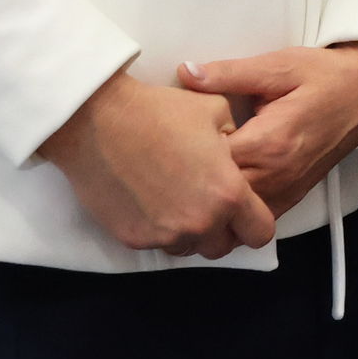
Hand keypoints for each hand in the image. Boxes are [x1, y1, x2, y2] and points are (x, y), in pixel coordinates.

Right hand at [37, 71, 275, 257]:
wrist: (97, 121)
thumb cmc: (159, 111)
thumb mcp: (216, 111)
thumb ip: (236, 138)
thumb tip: (232, 153)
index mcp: (227, 193)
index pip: (260, 231)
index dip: (255, 220)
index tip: (245, 209)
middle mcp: (200, 223)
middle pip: (224, 246)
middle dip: (222, 229)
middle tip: (208, 202)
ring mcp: (165, 235)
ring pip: (190, 248)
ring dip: (190, 232)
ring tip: (178, 199)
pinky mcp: (133, 238)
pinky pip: (158, 242)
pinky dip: (159, 228)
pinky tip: (150, 199)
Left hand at [178, 42, 357, 213]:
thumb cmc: (325, 77)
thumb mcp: (278, 65)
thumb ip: (229, 73)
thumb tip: (186, 73)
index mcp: (270, 142)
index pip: (211, 165)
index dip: (184, 153)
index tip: (172, 136)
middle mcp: (278, 176)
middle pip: (218, 197)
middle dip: (191, 182)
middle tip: (170, 158)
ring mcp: (286, 192)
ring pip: (233, 216)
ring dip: (209, 200)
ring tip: (188, 177)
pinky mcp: (290, 198)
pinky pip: (252, 219)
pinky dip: (230, 211)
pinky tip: (215, 190)